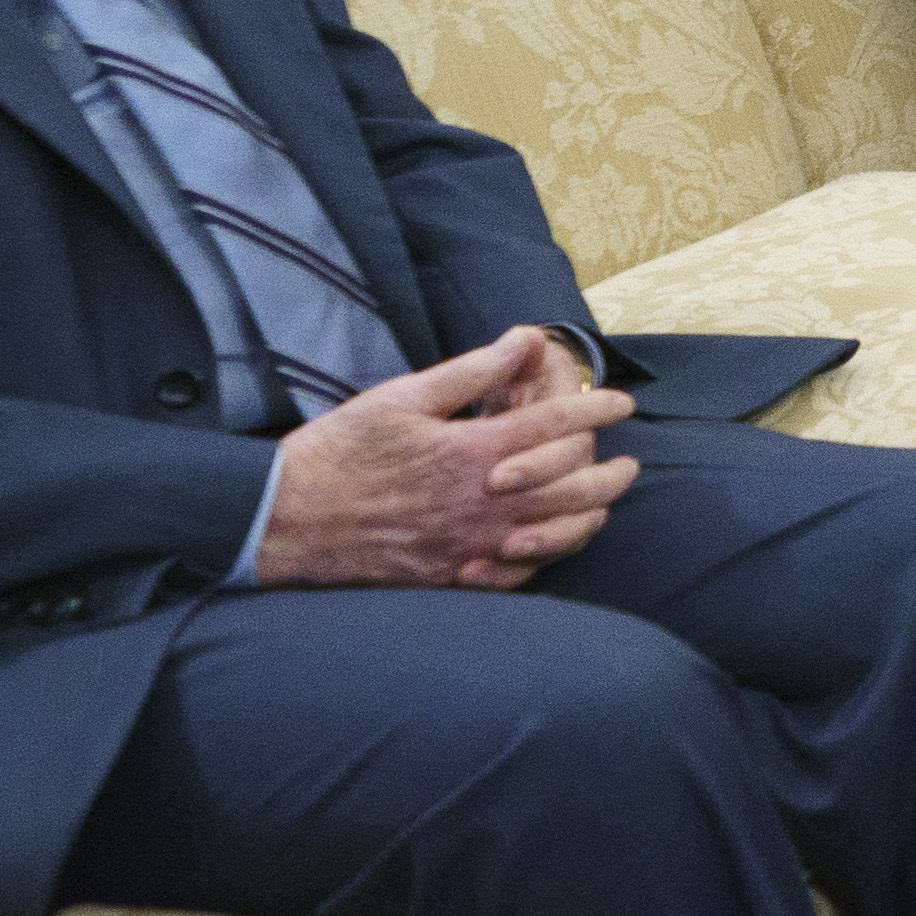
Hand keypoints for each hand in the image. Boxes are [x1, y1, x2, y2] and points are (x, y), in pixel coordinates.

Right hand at [254, 326, 638, 589]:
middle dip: (611, 473)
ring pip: (555, 536)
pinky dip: (546, 558)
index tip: (622, 402)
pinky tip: (553, 546)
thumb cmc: (339, 452)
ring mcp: (470, 545)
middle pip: (572, 488)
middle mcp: (483, 502)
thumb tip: (523, 338)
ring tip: (604, 504)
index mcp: (474, 452)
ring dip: (589, 517)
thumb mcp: (401, 397)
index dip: (597, 410)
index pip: (557, 426)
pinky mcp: (450, 576)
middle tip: (630, 463)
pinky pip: (517, 574)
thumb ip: (470, 370)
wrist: (285, 520)